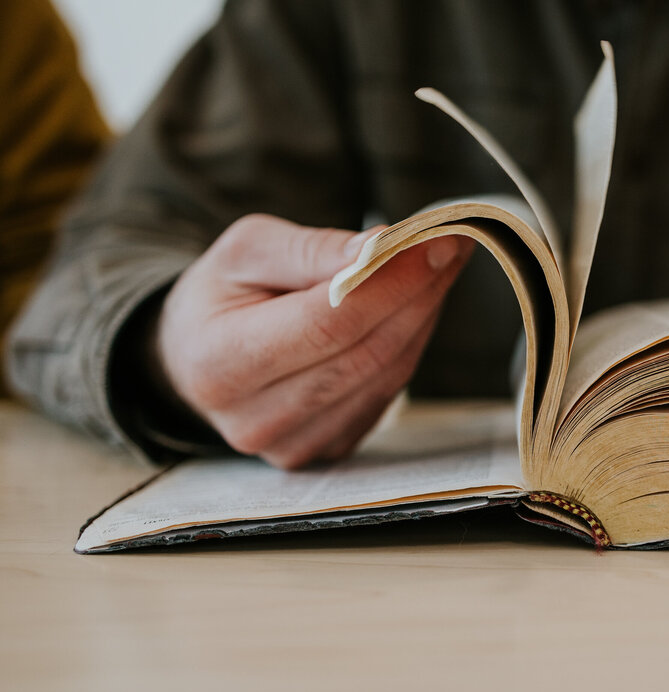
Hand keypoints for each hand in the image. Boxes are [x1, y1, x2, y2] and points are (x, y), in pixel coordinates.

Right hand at [157, 214, 472, 468]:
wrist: (194, 357)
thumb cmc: (222, 295)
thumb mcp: (247, 250)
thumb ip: (311, 250)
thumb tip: (379, 248)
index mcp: (221, 363)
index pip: (328, 324)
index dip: (390, 283)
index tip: (434, 241)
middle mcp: (254, 419)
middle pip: (366, 353)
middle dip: (418, 294)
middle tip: (451, 246)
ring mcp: (292, 445)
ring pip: (385, 376)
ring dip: (422, 317)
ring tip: (438, 268)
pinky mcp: (325, 450)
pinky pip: (385, 394)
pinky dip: (408, 346)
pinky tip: (414, 307)